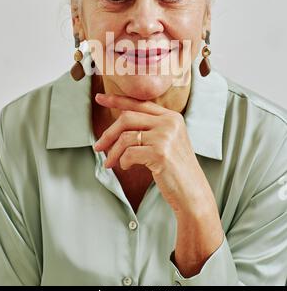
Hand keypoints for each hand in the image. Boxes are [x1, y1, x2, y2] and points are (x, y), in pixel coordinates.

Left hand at [93, 92, 217, 218]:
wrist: (192, 192)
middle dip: (108, 133)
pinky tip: (127, 167)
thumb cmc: (176, 169)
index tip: (100, 98)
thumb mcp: (167, 141)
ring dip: (113, 152)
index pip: (139, 103)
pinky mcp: (160, 153)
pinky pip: (129, 153)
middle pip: (127, 118)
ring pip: (125, 137)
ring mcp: (166, 137)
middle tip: (98, 146)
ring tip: (111, 163)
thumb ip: (150, 127)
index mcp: (172, 117)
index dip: (117, 100)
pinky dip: (123, 161)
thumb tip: (119, 120)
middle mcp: (169, 123)